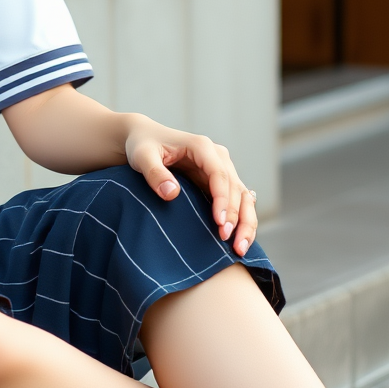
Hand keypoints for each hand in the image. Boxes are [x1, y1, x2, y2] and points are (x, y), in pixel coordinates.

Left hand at [123, 114, 257, 257]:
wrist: (143, 139)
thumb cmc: (142, 145)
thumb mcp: (142, 156)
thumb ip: (154, 173)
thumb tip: (172, 193)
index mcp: (201, 147)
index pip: (219, 175)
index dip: (222, 200)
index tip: (219, 222)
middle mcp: (217, 156)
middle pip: (236, 188)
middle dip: (237, 216)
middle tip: (229, 241)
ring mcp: (221, 169)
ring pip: (243, 196)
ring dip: (246, 222)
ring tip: (240, 248)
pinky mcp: (218, 182)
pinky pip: (237, 202)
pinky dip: (241, 221)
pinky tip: (239, 240)